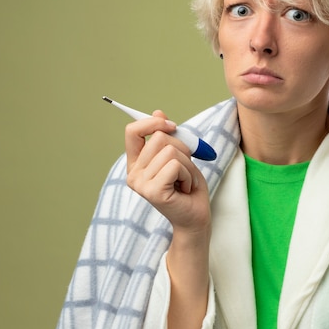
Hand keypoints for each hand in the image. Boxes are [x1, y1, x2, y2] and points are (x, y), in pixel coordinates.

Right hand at [125, 110, 210, 231]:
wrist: (196, 216)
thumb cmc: (188, 186)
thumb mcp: (180, 156)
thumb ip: (167, 137)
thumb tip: (158, 111)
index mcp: (137, 163)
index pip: (132, 131)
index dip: (151, 122)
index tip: (171, 125)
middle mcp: (133, 174)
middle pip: (159, 138)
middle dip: (182, 148)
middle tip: (185, 169)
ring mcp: (141, 184)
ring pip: (170, 151)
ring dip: (187, 165)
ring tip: (185, 181)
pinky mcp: (153, 191)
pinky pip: (176, 166)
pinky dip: (188, 175)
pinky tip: (185, 189)